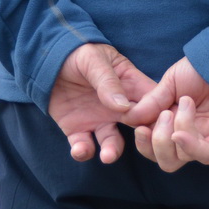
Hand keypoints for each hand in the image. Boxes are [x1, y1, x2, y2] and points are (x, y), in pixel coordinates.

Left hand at [48, 42, 155, 164]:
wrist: (48, 60)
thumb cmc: (79, 53)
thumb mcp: (95, 60)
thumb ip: (108, 82)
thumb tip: (124, 106)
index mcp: (129, 85)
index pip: (151, 101)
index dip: (157, 113)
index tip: (160, 124)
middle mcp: (118, 107)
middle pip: (139, 126)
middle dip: (143, 139)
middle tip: (143, 144)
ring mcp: (99, 119)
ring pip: (113, 142)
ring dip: (112, 151)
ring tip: (107, 155)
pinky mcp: (78, 129)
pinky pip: (84, 146)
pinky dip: (83, 151)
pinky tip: (80, 149)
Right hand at [129, 58, 208, 171]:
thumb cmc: (199, 69)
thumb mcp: (169, 84)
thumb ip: (151, 103)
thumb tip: (127, 119)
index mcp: (173, 126)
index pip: (153, 149)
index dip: (144, 143)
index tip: (139, 127)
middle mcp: (189, 138)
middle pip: (166, 161)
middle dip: (156, 143)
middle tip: (163, 115)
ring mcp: (206, 140)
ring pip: (180, 159)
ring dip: (171, 134)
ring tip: (179, 107)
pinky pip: (204, 155)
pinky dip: (189, 146)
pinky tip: (179, 133)